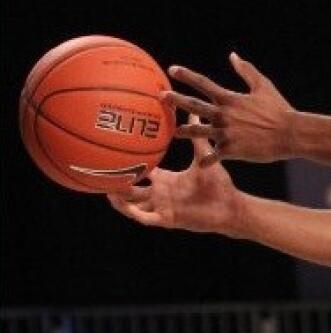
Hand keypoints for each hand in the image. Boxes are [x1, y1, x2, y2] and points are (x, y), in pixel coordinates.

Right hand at [108, 115, 244, 234]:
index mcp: (167, 180)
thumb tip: (194, 112)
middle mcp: (160, 193)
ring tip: (103, 187)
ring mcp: (162, 207)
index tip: (112, 150)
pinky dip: (131, 211)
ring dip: (118, 197)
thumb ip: (197, 136)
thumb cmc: (219, 184)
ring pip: (132, 204)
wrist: (231, 206)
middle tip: (97, 170)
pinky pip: (144, 217)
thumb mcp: (203, 157)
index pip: (142, 170)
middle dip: (115, 180)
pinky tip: (120, 203)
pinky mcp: (168, 219)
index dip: (127, 162)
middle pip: (131, 188)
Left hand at [164, 52, 294, 165]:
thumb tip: (232, 55)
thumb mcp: (263, 86)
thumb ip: (246, 71)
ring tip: (174, 132)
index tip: (172, 70)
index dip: (187, 76)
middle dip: (175, 100)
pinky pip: (212, 156)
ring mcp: (226, 133)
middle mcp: (224, 115)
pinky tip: (201, 165)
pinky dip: (206, 160)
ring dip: (184, 131)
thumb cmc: (278, 109)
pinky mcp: (231, 150)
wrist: (290, 134)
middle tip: (161, 96)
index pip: (204, 84)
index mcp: (230, 99)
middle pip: (194, 106)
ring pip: (197, 132)